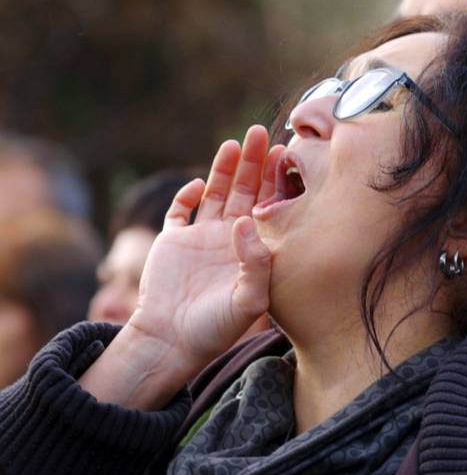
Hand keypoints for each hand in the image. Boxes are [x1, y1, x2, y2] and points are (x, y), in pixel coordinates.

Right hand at [79, 126, 283, 408]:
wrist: (172, 342)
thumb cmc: (216, 327)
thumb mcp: (249, 300)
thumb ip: (255, 264)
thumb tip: (245, 223)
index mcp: (251, 247)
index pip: (267, 205)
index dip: (275, 180)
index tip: (286, 154)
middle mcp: (228, 237)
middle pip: (244, 190)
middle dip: (253, 162)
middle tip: (262, 133)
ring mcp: (199, 236)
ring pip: (215, 192)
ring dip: (224, 169)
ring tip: (234, 144)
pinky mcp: (172, 240)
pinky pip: (179, 210)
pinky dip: (187, 195)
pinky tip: (198, 186)